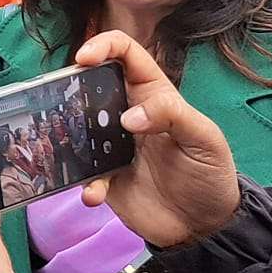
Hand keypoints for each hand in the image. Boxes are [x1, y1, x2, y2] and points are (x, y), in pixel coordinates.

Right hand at [74, 31, 239, 246]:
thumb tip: (128, 117)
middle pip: (88, 84)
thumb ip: (172, 115)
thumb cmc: (210, 175)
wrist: (205, 227)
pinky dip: (83, 183)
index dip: (103, 46)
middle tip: (61, 102)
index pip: (124, 54)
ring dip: (65, 134)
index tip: (83, 58)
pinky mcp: (102, 175)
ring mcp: (109, 144)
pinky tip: (94, 193)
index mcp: (151, 94)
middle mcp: (124, 113)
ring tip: (67, 149)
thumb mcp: (205, 139)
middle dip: (69, 87)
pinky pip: (81, 172)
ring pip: (75, 125)